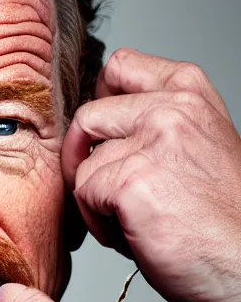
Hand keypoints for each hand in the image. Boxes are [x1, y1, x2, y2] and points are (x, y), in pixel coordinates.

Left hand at [62, 48, 240, 301]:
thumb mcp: (197, 147)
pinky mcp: (131, 179)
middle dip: (82, 155)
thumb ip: (156, 125)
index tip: (101, 133)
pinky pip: (83, 194)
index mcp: (190, 93)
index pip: (120, 67)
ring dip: (95, 198)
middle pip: (88, 115)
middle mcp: (172, 108)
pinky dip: (98, 222)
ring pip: (82, 162)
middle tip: (99, 187)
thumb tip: (98, 126)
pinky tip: (131, 234)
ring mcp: (152, 140)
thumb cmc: (219, 219)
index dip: (100, 100)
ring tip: (130, 220)